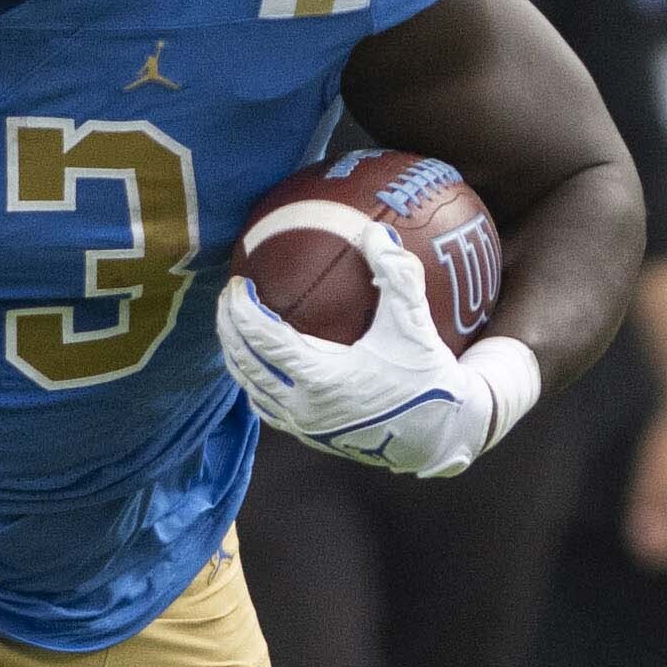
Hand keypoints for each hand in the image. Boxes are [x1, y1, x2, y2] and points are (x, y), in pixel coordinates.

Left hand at [214, 228, 531, 478]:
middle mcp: (302, 406)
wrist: (439, 433)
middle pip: (244, 363)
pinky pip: (264, 406)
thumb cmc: (426, 376)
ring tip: (233, 324)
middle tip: (228, 297)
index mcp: (321, 378)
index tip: (237, 285)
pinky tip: (255, 360)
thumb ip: (396, 274)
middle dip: (228, 328)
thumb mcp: (413, 323)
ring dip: (236, 354)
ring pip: (249, 387)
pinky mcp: (307, 436)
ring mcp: (301, 425)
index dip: (241, 311)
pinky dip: (252, 379)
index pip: (263, 340)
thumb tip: (372, 231)